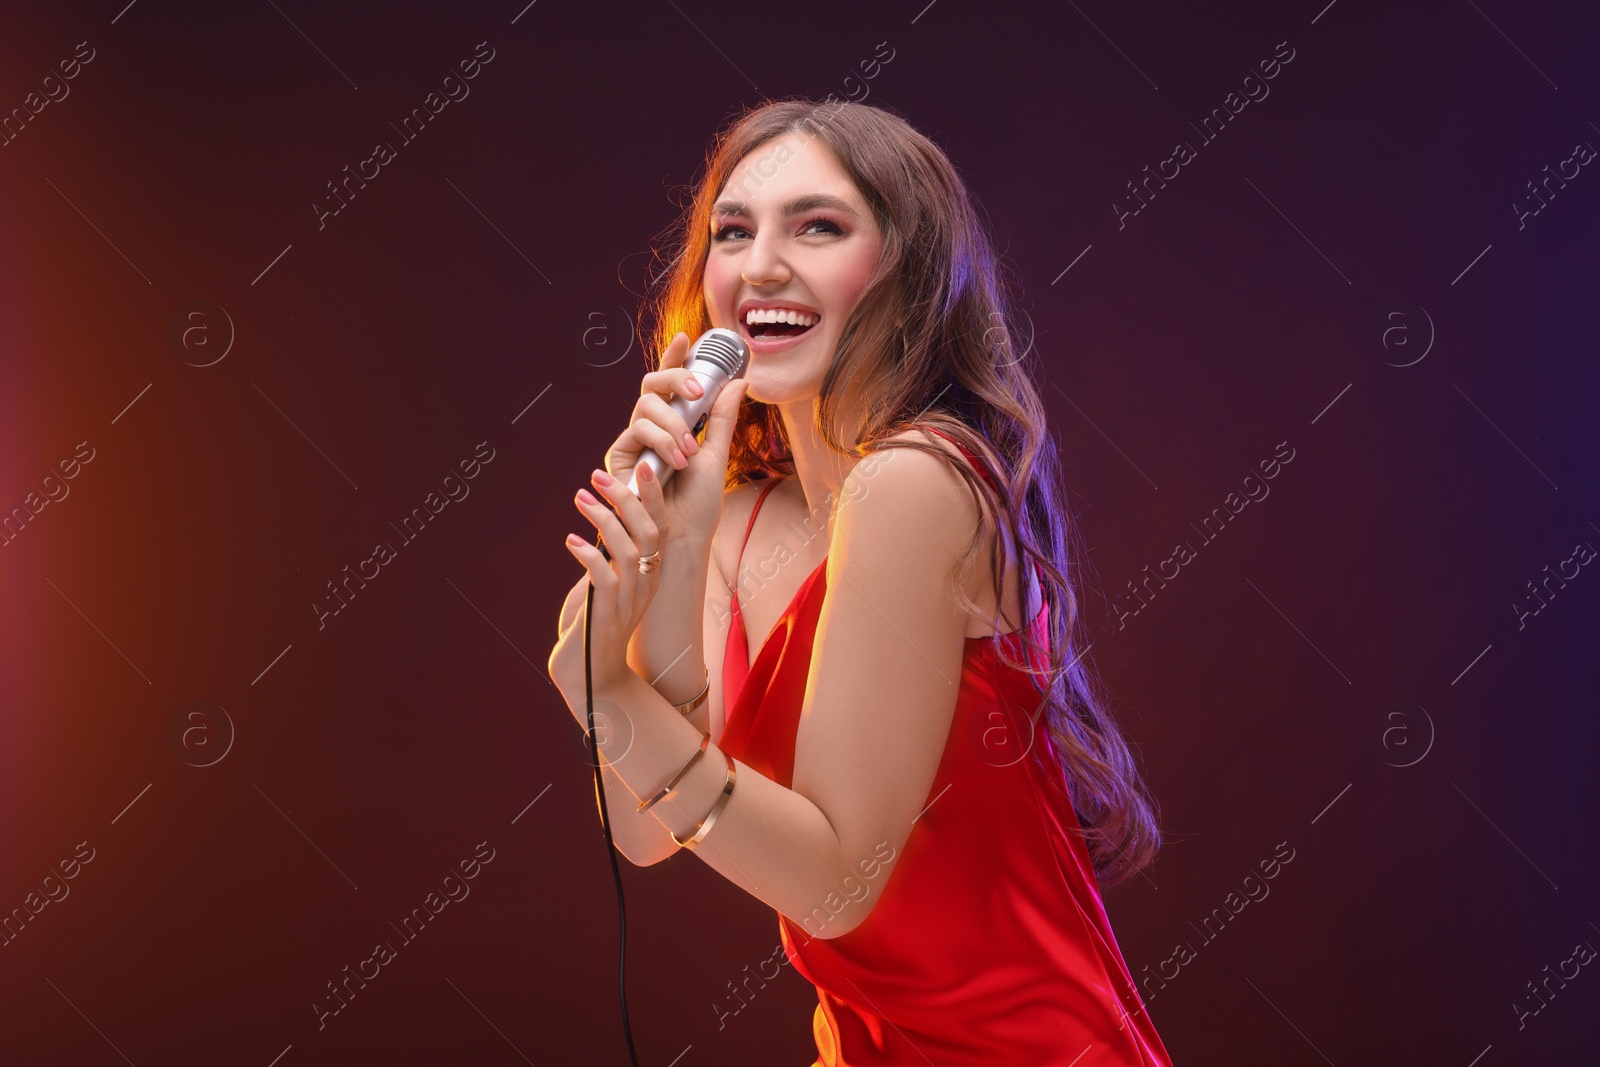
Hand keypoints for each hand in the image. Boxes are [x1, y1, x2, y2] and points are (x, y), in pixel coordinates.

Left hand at [547, 461, 669, 699]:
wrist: (593, 682)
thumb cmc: (594, 633)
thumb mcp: (605, 591)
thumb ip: (607, 564)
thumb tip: (597, 536)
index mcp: (650, 575)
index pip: (662, 527)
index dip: (655, 496)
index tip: (643, 465)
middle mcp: (646, 585)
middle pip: (649, 531)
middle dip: (627, 497)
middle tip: (599, 475)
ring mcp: (628, 602)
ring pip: (628, 549)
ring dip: (603, 519)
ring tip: (580, 499)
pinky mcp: (606, 616)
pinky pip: (602, 578)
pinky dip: (588, 555)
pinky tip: (571, 541)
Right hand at [603, 331, 748, 548]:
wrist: (684, 535)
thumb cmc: (699, 502)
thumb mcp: (716, 454)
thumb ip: (723, 418)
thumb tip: (739, 381)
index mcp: (676, 422)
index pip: (672, 382)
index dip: (675, 356)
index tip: (687, 336)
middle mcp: (652, 425)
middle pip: (654, 382)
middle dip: (676, 377)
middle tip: (697, 391)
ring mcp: (635, 438)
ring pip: (647, 404)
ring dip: (673, 424)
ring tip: (689, 452)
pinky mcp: (621, 454)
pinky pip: (637, 429)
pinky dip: (660, 440)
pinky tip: (675, 461)